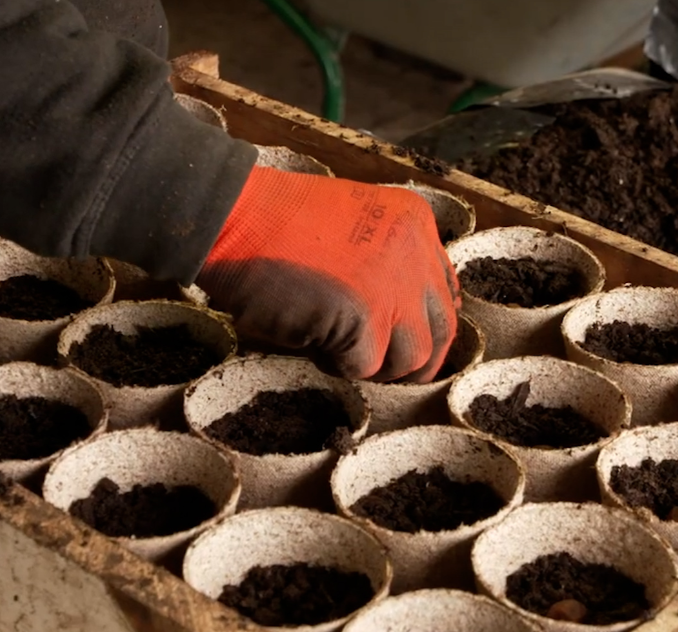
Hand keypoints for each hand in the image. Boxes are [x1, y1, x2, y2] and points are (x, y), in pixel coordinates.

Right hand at [195, 165, 459, 381]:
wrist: (233, 214)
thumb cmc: (273, 221)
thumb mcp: (350, 224)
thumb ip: (384, 258)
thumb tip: (400, 316)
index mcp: (414, 222)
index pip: (444, 289)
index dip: (423, 321)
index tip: (400, 337)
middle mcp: (415, 251)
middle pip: (442, 329)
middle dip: (414, 360)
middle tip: (382, 370)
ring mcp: (394, 286)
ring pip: (413, 357)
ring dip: (377, 366)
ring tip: (339, 353)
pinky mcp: (365, 317)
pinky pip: (366, 365)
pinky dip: (339, 366)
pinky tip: (315, 348)